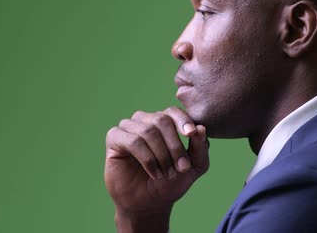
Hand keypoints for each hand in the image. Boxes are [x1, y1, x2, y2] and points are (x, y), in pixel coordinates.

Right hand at [104, 106, 209, 231]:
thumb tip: (201, 128)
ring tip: (167, 173)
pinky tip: (154, 173)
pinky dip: (147, 159)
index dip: (183, 120)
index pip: (173, 111)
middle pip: (162, 120)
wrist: (149, 204)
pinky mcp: (114, 138)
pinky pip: (133, 141)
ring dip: (161, 155)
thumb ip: (200, 148)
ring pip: (147, 131)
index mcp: (163, 122)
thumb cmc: (170, 183)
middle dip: (174, 145)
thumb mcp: (194, 167)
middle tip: (181, 168)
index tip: (191, 134)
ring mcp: (128, 127)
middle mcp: (145, 120)